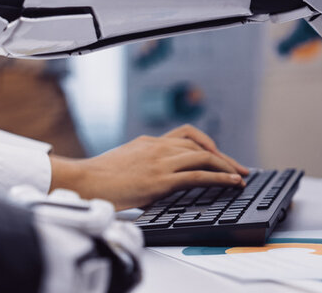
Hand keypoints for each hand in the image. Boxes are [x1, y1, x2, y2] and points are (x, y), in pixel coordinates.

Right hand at [50, 125, 246, 209]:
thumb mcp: (123, 167)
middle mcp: (157, 147)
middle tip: (239, 168)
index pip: (186, 137)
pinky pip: (198, 175)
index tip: (219, 156)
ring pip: (203, 156)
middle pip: (199, 145)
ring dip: (226, 166)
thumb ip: (141, 169)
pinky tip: (233, 183)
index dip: (207, 145)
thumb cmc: (95, 180)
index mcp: (148, 143)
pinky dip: (220, 178)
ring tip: (241, 177)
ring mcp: (159, 162)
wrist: (81, 182)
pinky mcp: (160, 180)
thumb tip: (153, 185)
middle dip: (223, 157)